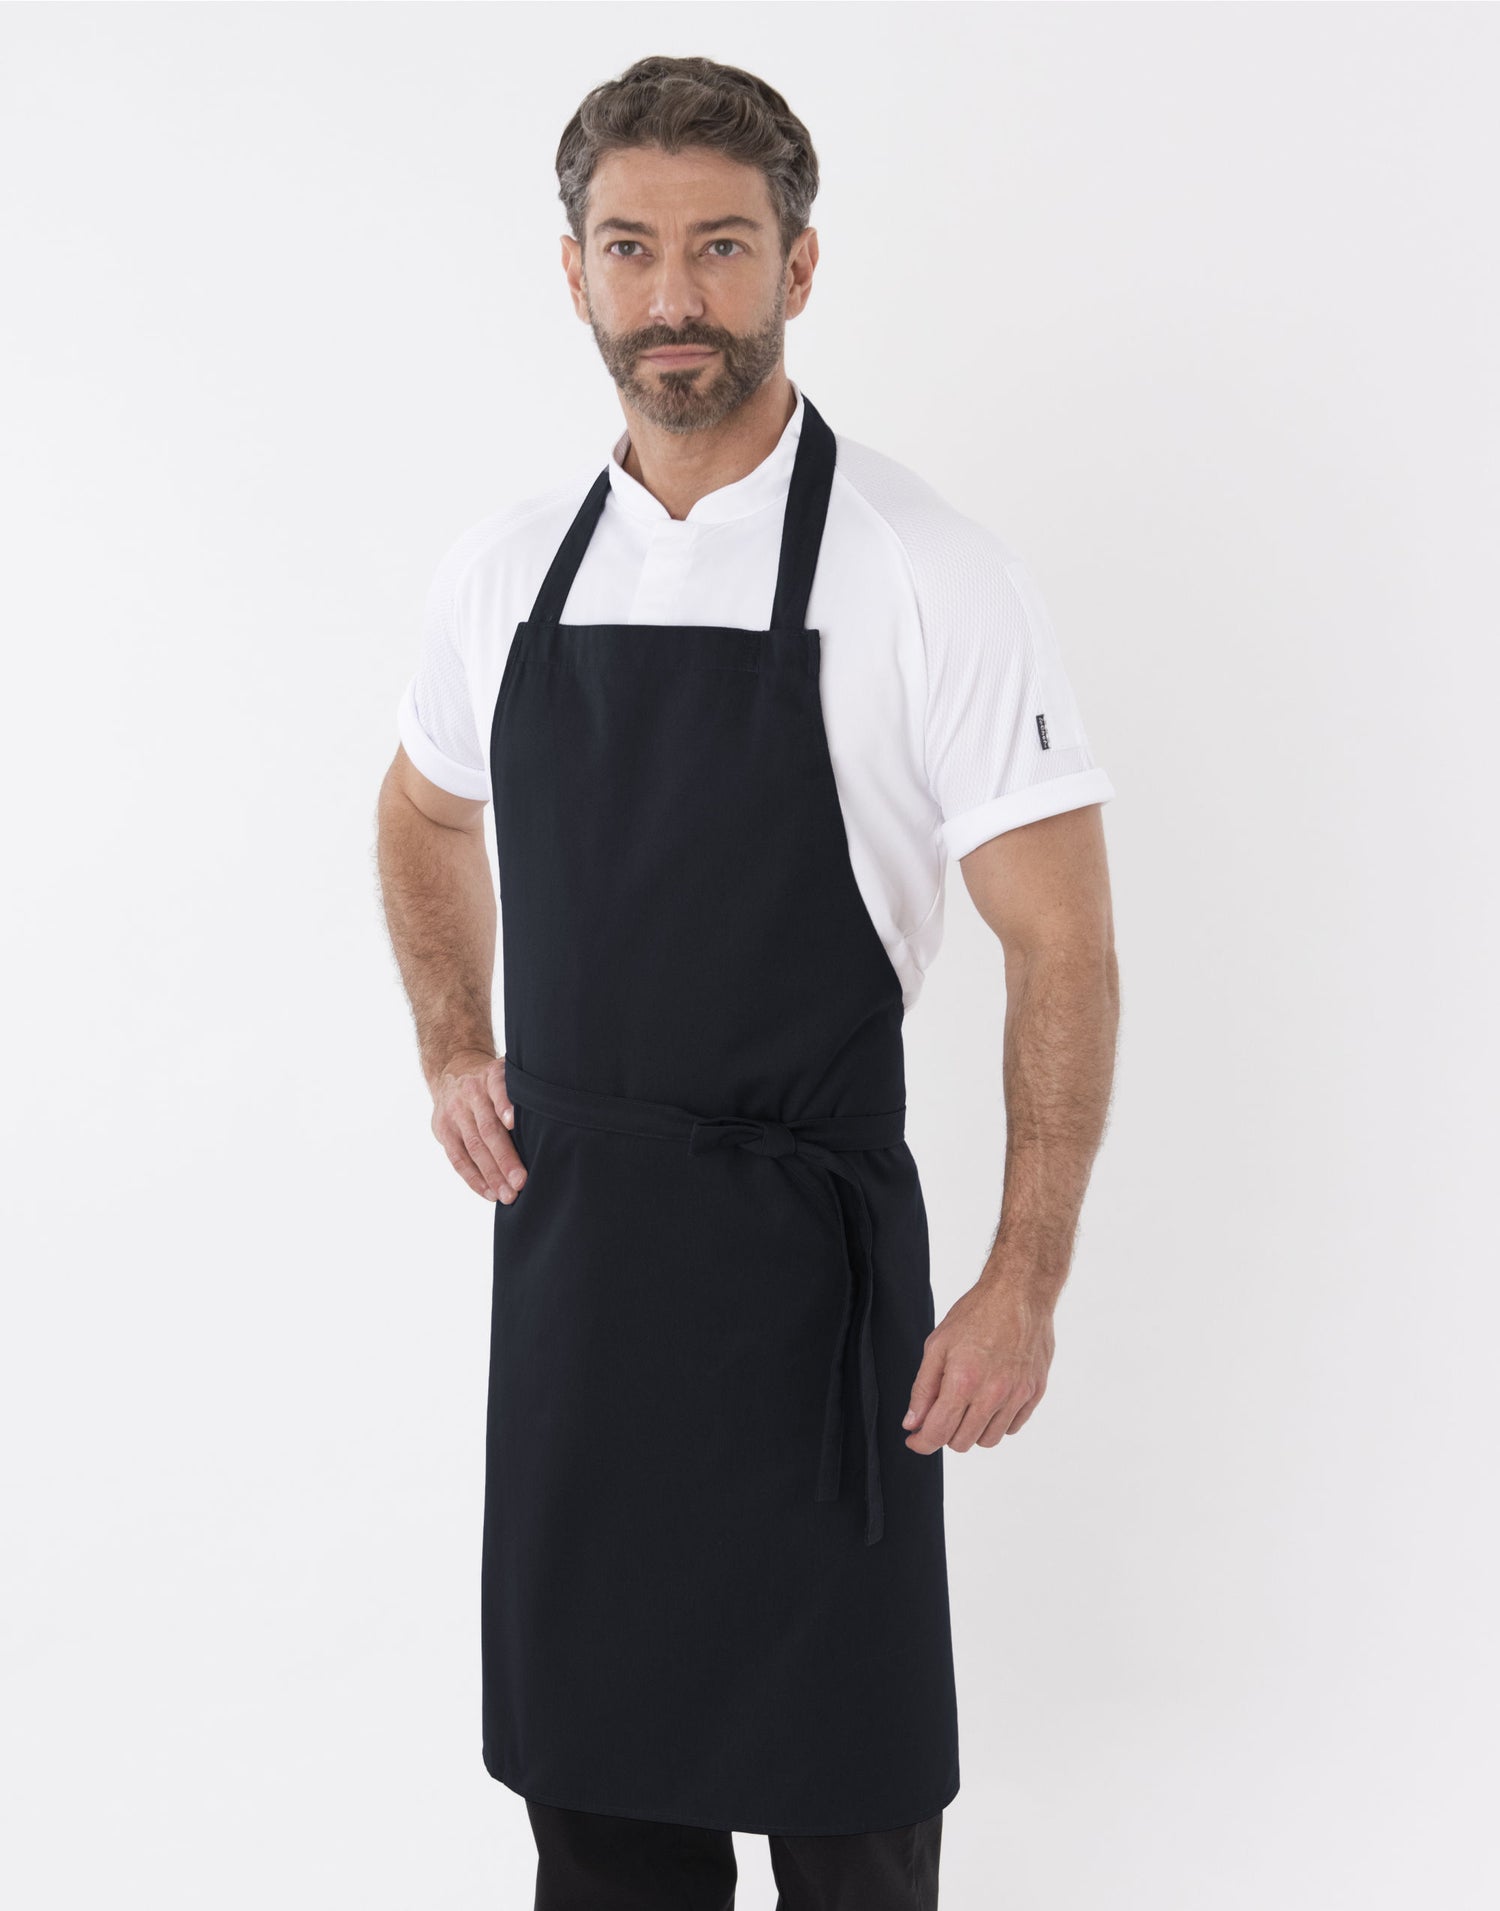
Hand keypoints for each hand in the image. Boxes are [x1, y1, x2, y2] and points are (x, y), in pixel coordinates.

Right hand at [430, 1050, 527, 1202]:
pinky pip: (458, 1159)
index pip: (497, 1088)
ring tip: (508, 1195)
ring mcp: (455, 1113)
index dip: (504, 1105)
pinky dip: (474, 1179)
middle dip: (505, 1158)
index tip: (513, 1123)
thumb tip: (556, 1120)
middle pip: (487, 1128)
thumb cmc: (493, 1082)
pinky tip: (489, 1193)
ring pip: (473, 1147)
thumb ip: (524, 1091)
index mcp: (491, 1076)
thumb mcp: (508, 1074)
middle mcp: (471, 1093)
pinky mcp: (443, 1130)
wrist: (452, 1071)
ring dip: (491, 1174)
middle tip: (521, 1181)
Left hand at [902, 1277, 1055, 1452]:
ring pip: (989, 1440)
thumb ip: (923, 1388)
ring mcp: (1017, 1395)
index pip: (939, 1433)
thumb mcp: (938, 1345)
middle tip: (942, 1412)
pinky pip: (1012, 1427)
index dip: (922, 1442)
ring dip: (972, 1430)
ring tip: (967, 1404)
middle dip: (945, 1433)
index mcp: (964, 1381)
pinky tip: (989, 1400)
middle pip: (963, 1442)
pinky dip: (997, 1422)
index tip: (916, 1439)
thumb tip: (913, 1423)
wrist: (1020, 1293)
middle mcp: (993, 1394)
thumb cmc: (977, 1313)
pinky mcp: (1035, 1393)